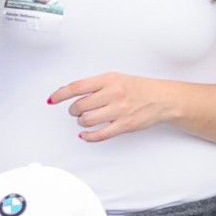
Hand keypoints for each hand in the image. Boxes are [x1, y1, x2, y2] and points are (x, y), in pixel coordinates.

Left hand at [48, 73, 175, 141]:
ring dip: (81, 122)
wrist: (163, 98)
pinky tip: (85, 134)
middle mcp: (113, 93)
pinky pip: (99, 134)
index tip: (52, 99)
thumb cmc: (137, 88)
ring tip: (85, 120)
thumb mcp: (116, 79)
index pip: (77, 87)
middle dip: (73, 111)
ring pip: (87, 120)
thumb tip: (67, 91)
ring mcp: (119, 110)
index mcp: (109, 79)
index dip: (61, 94)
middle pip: (79, 106)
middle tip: (76, 111)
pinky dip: (88, 136)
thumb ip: (94, 85)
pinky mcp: (125, 125)